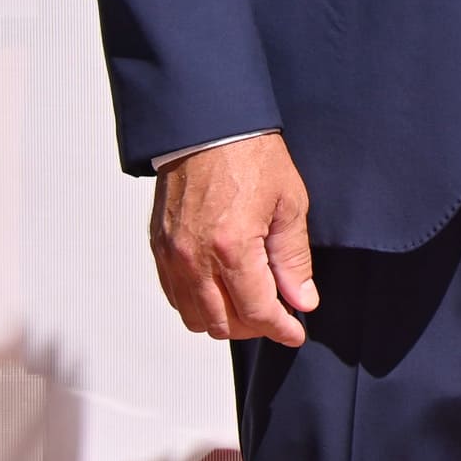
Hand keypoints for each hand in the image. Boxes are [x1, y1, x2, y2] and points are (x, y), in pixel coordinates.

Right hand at [151, 133, 319, 345]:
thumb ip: (294, 260)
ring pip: (195, 317)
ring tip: (251, 304)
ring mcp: (172, 256)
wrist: (208, 128)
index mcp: (232, 247)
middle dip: (255, 327)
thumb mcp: (290, 205)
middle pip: (222, 323)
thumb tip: (302, 300)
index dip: (280, 328)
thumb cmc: (252, 158)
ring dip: (225, 320)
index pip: (257, 310)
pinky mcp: (159, 248)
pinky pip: (175, 295)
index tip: (295, 333)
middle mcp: (195, 258)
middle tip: (278, 315)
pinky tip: (221, 291)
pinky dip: (199, 304)